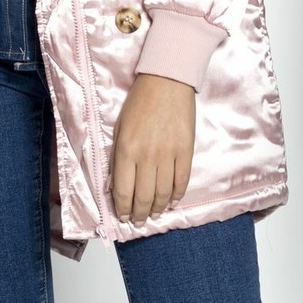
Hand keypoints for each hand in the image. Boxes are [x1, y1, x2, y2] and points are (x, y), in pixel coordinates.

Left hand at [111, 74, 195, 223]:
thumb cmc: (140, 102)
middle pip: (143, 197)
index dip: (123, 209)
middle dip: (139, 214)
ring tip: (153, 214)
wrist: (167, 81)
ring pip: (162, 193)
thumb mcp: (119, 128)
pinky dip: (176, 195)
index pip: (123, 191)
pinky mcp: (186, 150)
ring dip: (157, 208)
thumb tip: (115, 187)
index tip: (124, 216)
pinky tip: (171, 201)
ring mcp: (169, 155)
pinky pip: (182, 180)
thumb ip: (117, 158)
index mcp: (126, 150)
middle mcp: (147, 156)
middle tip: (139, 221)